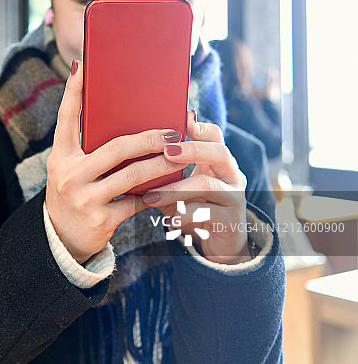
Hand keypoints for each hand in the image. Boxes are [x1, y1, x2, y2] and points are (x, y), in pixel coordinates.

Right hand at [45, 60, 186, 262]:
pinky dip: (154, 193)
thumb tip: (120, 116)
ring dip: (160, 164)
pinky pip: (136, 201)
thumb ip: (87, 147)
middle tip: (171, 130)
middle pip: (115, 148)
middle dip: (148, 138)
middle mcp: (68, 174)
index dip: (73, 91)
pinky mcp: (100, 219)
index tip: (83, 66)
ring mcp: (84, 197)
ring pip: (132, 175)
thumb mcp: (69, 167)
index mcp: (59, 155)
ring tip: (179, 154)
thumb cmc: (72, 192)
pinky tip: (169, 184)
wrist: (60, 239)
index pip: (66, 117)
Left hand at [142, 111, 249, 263]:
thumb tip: (128, 156)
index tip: (181, 119)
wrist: (215, 244)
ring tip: (150, 197)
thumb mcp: (177, 187)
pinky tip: (168, 220)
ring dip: (176, 189)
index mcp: (217, 162)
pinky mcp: (232, 221)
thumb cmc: (190, 209)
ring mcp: (235, 198)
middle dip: (192, 150)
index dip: (199, 126)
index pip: (214, 135)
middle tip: (166, 153)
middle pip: (219, 153)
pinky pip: (207, 214)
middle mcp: (231, 175)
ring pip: (208, 185)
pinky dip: (184, 215)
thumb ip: (162, 171)